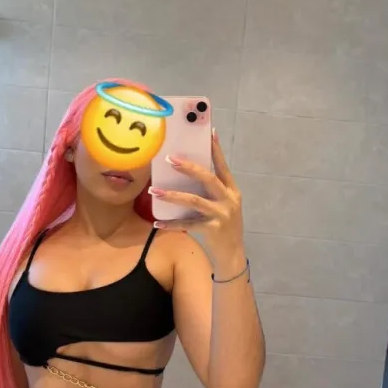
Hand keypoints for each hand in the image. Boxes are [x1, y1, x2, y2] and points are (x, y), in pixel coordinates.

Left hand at [149, 130, 244, 267]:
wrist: (233, 254)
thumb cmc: (224, 226)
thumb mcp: (224, 205)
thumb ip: (212, 191)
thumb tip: (189, 172)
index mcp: (232, 191)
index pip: (223, 166)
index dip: (216, 150)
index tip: (209, 133)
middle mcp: (229, 200)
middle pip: (208, 179)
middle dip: (189, 168)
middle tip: (170, 159)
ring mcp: (222, 215)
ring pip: (194, 201)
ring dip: (172, 195)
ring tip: (154, 191)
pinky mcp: (213, 229)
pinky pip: (187, 224)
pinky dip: (171, 223)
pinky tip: (157, 222)